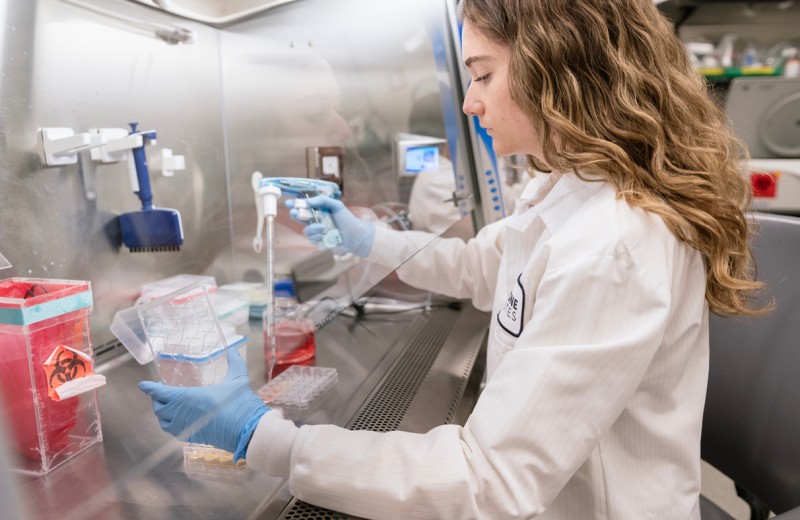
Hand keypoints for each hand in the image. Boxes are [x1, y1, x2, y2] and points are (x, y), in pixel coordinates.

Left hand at [138, 348, 268, 460]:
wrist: (246, 429)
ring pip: (163, 421)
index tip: (143, 385)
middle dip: (156, 399)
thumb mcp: (237, 378)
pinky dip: (170, 423)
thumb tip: (233, 349)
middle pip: (158, 407)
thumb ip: (234, 361)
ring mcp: (185, 427)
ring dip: (161, 412)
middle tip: (160, 392)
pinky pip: (172, 431)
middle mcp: (181, 413)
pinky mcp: (191, 437)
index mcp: (187, 397)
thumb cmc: (240, 403)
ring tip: (166, 405)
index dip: (150, 388)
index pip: (160, 392)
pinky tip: (177, 419)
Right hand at [286, 195, 374, 256]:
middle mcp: (316, 220)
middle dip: (296, 215)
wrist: (356, 235)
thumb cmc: (347, 219)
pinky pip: (312, 239)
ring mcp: (317, 231)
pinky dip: (318, 236)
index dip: (296, 204)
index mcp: (319, 210)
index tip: (289, 203)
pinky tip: (325, 234)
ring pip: (306, 230)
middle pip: (300, 217)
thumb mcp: (336, 205)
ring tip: (322, 227)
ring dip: (312, 228)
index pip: (305, 206)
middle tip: (295, 213)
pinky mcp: (319, 241)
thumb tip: (307, 201)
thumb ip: (322, 200)